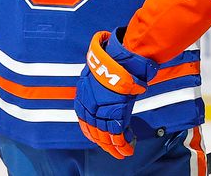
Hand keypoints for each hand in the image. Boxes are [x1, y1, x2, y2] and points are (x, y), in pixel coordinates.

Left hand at [74, 30, 157, 158]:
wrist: (120, 57)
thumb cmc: (112, 59)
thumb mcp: (99, 70)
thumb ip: (101, 80)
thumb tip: (109, 82)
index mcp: (82, 96)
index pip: (84, 120)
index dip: (92, 131)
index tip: (97, 136)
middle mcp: (89, 107)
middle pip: (94, 131)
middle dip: (104, 142)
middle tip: (111, 149)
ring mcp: (101, 111)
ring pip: (106, 136)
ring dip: (115, 147)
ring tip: (122, 153)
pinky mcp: (115, 115)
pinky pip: (118, 135)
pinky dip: (124, 145)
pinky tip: (128, 149)